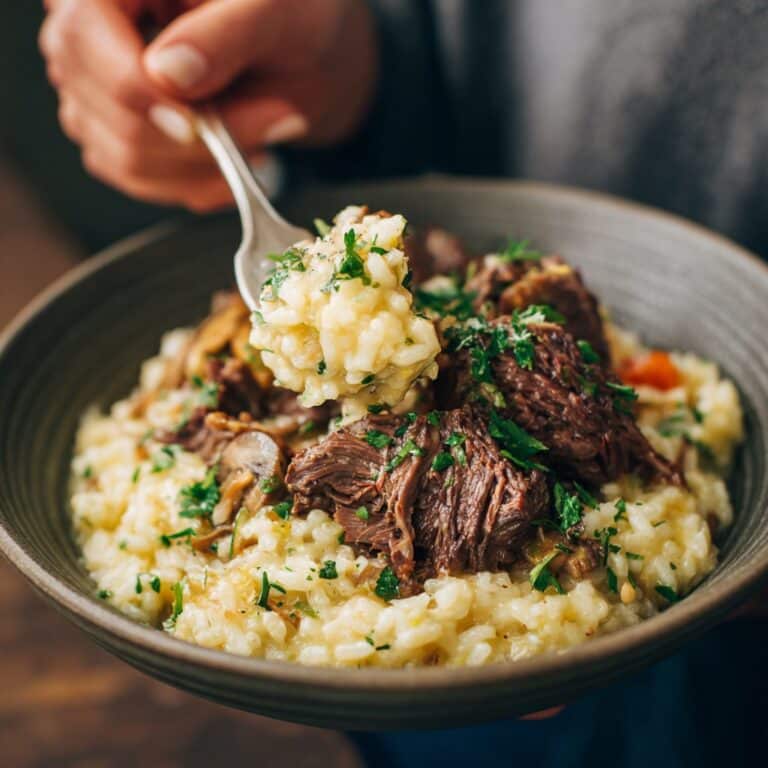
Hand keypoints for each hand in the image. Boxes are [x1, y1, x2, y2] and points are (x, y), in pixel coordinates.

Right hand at [40, 0, 377, 210]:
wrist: (301, 55)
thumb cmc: (288, 17)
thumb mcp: (275, 10)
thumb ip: (225, 34)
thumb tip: (169, 74)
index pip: (84, 40)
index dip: (135, 93)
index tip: (194, 128)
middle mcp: (86, 36)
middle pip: (109, 110)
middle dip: (198, 139)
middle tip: (279, 121)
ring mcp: (94, 92)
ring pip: (125, 157)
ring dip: (207, 164)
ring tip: (267, 133)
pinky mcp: (114, 137)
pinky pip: (141, 181)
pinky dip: (199, 184)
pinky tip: (241, 162)